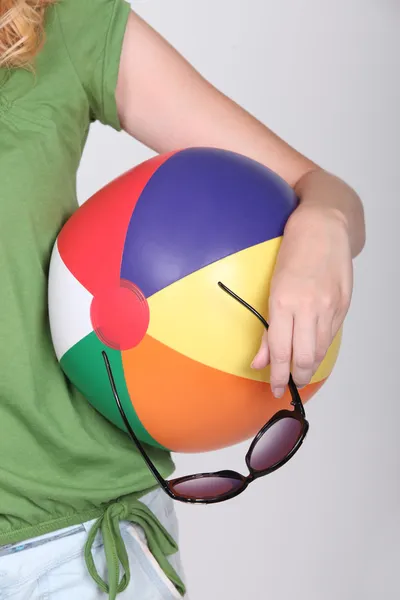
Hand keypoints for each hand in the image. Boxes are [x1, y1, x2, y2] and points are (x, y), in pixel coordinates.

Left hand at [251, 205, 352, 397]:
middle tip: (288, 385)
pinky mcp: (343, 304)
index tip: (274, 388)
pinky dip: (321, 347)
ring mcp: (329, 306)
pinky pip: (331, 335)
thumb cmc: (292, 251)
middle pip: (305, 358)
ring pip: (320, 350)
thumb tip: (258, 360)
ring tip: (299, 371)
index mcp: (284, 301)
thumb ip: (267, 328)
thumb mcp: (271, 286)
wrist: (324, 226)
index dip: (277, 375)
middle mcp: (308, 306)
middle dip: (296, 378)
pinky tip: (313, 349)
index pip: (280, 351)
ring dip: (309, 366)